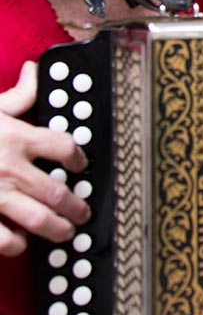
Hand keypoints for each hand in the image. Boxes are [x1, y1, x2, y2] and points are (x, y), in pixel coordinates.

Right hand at [0, 61, 89, 256]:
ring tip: (66, 232)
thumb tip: (33, 70)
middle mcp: (9, 167)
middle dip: (76, 205)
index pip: (64, 147)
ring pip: (38, 218)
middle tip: (83, 211)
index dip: (79, 157)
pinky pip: (3, 239)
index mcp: (17, 137)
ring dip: (57, 228)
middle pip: (58, 191)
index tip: (81, 165)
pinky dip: (16, 243)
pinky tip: (21, 242)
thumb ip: (19, 93)